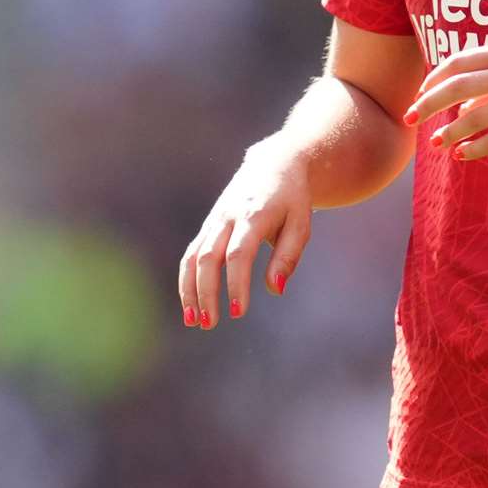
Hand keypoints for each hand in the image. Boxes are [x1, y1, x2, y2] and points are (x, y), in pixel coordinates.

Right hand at [178, 133, 312, 329]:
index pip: (239, 254)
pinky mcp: (209, 225)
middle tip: (211, 323)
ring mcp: (215, 220)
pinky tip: (192, 306)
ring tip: (195, 321)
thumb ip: (288, 257)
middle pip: (209, 257)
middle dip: (206, 292)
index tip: (238, 313)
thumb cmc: (292, 199)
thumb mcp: (301, 224)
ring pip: (193, 256)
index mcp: (254, 214)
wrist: (275, 164)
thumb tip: (275, 290)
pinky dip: (187, 280)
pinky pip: (191, 253)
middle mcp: (228, 216)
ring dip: (189, 290)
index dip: (236, 283)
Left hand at [403, 40, 487, 160]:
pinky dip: (475, 148)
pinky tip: (462, 156)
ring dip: (449, 130)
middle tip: (409, 116)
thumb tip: (465, 106)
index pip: (461, 60)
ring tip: (435, 143)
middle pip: (457, 85)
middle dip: (427, 102)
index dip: (435, 77)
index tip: (421, 91)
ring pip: (473, 115)